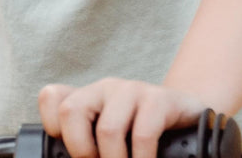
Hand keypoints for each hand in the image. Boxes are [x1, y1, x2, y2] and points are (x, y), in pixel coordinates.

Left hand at [39, 78, 205, 157]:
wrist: (190, 122)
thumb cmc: (145, 137)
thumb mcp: (114, 142)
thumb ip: (93, 148)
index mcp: (88, 98)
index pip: (51, 97)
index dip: (52, 126)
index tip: (74, 153)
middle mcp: (105, 89)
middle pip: (71, 111)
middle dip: (81, 152)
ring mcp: (132, 90)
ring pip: (108, 129)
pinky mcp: (159, 99)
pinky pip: (143, 134)